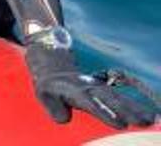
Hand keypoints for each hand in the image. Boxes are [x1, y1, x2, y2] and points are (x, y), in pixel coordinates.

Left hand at [26, 44, 156, 128]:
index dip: (106, 112)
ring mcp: (100, 88)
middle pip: (111, 100)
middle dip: (127, 111)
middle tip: (141, 123)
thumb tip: (64, 120)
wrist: (54, 68)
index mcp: (75, 90)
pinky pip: (123, 97)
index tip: (120, 123)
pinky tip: (149, 116)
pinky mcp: (106, 90)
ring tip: (149, 120)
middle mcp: (91, 88)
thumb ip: (53, 108)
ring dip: (135, 108)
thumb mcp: (44, 95)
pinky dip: (136, 105)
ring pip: (120, 98)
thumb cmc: (49, 87)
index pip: (92, 103)